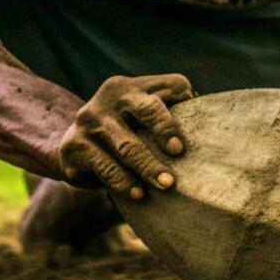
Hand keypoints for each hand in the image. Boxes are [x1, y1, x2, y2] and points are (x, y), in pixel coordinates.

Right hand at [54, 74, 192, 200]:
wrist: (72, 148)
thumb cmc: (122, 133)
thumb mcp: (139, 118)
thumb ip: (166, 117)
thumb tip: (207, 133)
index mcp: (132, 85)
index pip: (168, 87)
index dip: (185, 104)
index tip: (192, 132)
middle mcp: (110, 96)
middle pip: (147, 109)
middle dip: (166, 132)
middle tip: (178, 155)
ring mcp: (89, 119)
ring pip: (127, 145)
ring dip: (148, 166)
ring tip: (165, 184)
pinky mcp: (74, 146)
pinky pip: (106, 166)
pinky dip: (124, 182)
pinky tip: (138, 194)